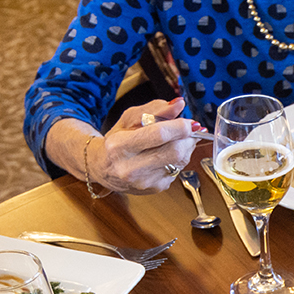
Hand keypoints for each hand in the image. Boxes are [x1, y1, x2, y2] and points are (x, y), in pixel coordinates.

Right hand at [86, 98, 200, 194]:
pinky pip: (178, 170)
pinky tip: (168, 154)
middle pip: (174, 151)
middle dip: (187, 138)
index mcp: (120, 146)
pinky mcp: (155, 189)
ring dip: (186, 147)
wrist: (102, 168)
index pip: (159, 135)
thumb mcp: (129, 119)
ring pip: (180, 161)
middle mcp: (130, 168)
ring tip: (177, 139)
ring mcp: (143, 182)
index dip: (180, 127)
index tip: (190, 122)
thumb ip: (155, 109)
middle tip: (188, 130)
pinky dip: (179, 159)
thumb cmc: (116, 140)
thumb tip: (178, 104)